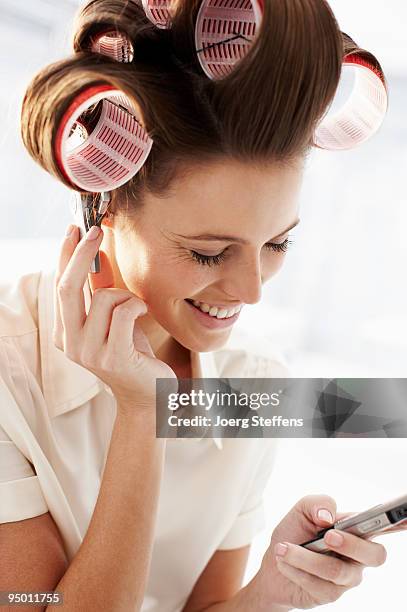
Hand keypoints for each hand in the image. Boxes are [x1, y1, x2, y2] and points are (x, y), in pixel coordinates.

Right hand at [53, 224, 177, 410]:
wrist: (148, 392)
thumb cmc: (132, 352)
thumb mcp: (113, 317)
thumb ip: (101, 290)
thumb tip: (97, 254)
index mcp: (65, 332)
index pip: (60, 286)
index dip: (66, 255)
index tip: (75, 229)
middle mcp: (70, 343)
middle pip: (68, 287)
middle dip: (81, 254)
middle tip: (95, 231)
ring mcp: (88, 352)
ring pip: (104, 298)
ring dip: (126, 295)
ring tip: (136, 308)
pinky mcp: (112, 356)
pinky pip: (124, 312)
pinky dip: (136, 305)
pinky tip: (142, 313)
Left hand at [252, 495, 387, 609]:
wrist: (273, 563)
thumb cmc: (294, 533)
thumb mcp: (301, 510)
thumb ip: (317, 503)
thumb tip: (328, 516)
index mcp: (357, 530)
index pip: (386, 527)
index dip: (399, 523)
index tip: (403, 516)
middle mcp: (358, 555)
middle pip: (375, 555)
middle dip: (351, 545)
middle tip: (328, 536)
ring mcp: (347, 577)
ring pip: (337, 571)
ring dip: (305, 557)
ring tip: (284, 548)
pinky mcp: (331, 594)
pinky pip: (317, 584)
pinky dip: (295, 569)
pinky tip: (284, 560)